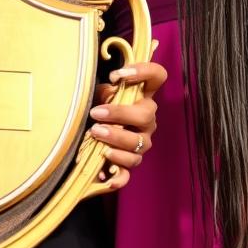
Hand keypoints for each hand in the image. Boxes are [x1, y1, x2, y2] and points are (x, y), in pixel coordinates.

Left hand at [89, 60, 166, 189]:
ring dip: (116, 138)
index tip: (118, 75)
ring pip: (138, 144)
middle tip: (97, 114)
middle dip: (120, 114)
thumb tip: (110, 92)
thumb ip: (106, 92)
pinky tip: (105, 176)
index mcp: (142, 98)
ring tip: (95, 134)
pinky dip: (118, 176)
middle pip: (145, 115)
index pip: (157, 76)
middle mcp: (147, 120)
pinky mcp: (129, 165)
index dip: (144, 71)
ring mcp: (141, 143)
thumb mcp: (100, 96)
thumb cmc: (98, 110)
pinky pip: (128, 173)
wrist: (90, 138)